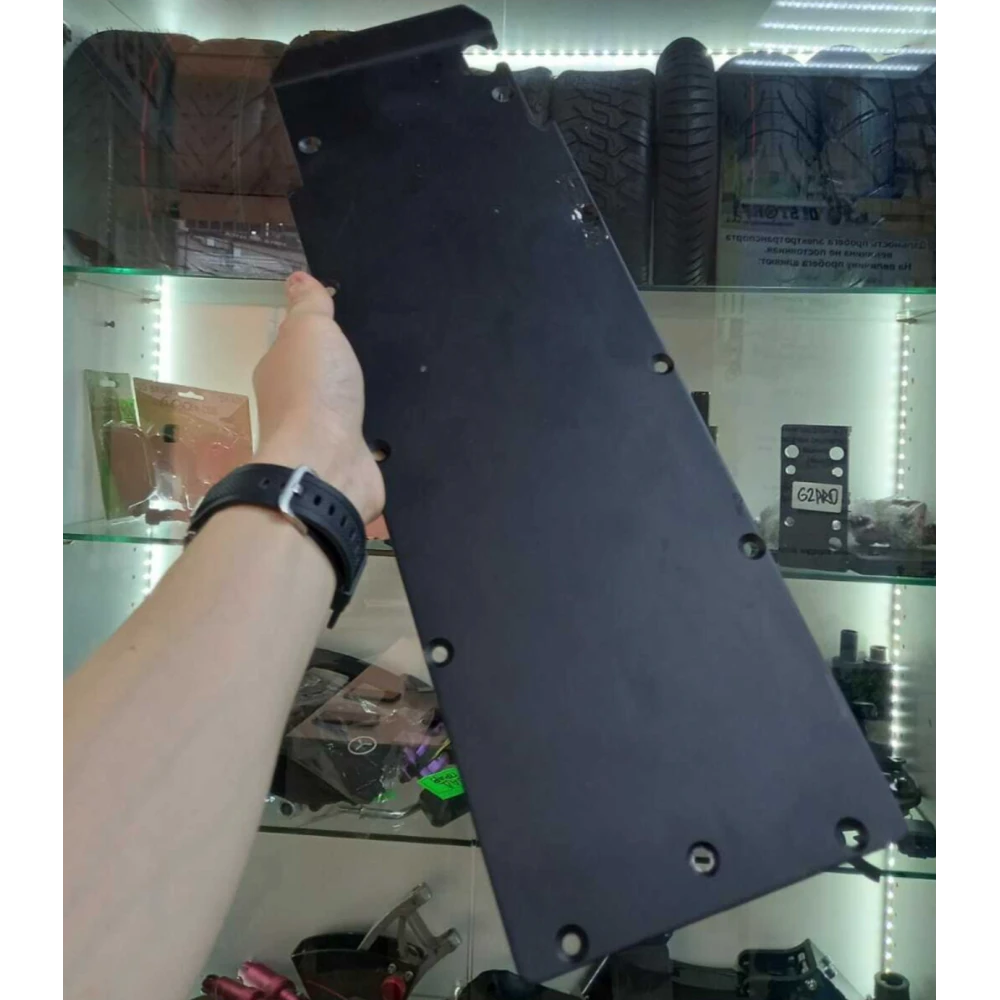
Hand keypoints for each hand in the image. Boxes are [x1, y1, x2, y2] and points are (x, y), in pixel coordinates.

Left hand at [253, 272, 384, 522]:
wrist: (326, 464)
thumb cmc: (314, 390)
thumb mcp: (311, 330)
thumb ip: (308, 306)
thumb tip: (296, 278)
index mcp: (277, 371)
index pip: (294, 348)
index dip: (314, 337)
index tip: (340, 327)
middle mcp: (291, 406)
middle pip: (315, 382)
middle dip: (335, 373)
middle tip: (368, 357)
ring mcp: (318, 438)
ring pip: (337, 413)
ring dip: (352, 405)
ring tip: (382, 390)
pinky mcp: (344, 463)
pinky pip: (358, 443)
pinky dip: (369, 437)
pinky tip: (387, 431)